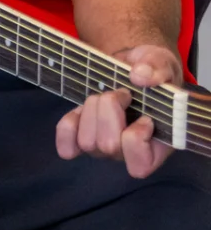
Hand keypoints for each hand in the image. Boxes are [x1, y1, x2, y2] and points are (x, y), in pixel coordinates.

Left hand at [55, 44, 180, 177]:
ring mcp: (104, 150)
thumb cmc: (153, 73)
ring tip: (105, 96)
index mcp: (158, 147)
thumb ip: (157, 69)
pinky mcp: (83, 140)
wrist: (130, 70)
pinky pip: (67, 145)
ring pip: (87, 142)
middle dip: (110, 110)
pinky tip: (79, 110)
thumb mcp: (162, 64)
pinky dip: (69, 126)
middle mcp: (129, 154)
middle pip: (108, 146)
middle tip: (121, 94)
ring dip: (92, 111)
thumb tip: (139, 76)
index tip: (145, 116)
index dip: (137, 138)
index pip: (139, 165)